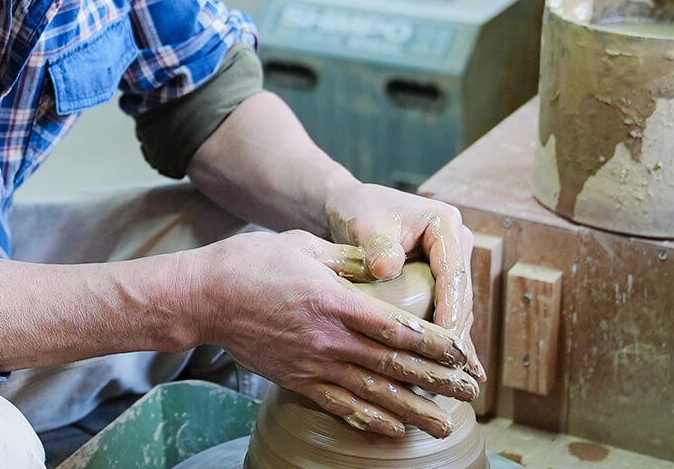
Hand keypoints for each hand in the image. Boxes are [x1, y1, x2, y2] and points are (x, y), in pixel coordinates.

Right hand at [186, 230, 479, 436]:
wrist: (204, 298)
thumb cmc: (252, 263)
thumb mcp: (304, 245)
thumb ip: (346, 257)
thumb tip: (381, 262)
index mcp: (333, 301)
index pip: (396, 326)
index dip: (434, 342)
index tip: (461, 352)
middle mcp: (328, 338)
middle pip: (393, 364)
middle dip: (436, 381)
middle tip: (469, 392)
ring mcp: (312, 363)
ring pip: (372, 392)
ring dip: (412, 410)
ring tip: (443, 425)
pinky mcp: (296, 379)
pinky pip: (339, 405)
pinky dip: (368, 419)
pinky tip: (393, 429)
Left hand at [323, 182, 483, 382]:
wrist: (354, 206)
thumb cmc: (359, 211)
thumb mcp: (366, 224)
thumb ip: (378, 246)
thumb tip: (387, 269)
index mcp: (445, 224)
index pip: (452, 272)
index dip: (450, 307)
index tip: (445, 337)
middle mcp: (456, 243)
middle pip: (461, 293)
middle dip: (455, 331)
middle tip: (447, 367)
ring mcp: (452, 261)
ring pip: (458, 306)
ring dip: (453, 339)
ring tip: (448, 374)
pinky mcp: (442, 278)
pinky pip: (448, 309)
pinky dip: (446, 336)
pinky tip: (454, 368)